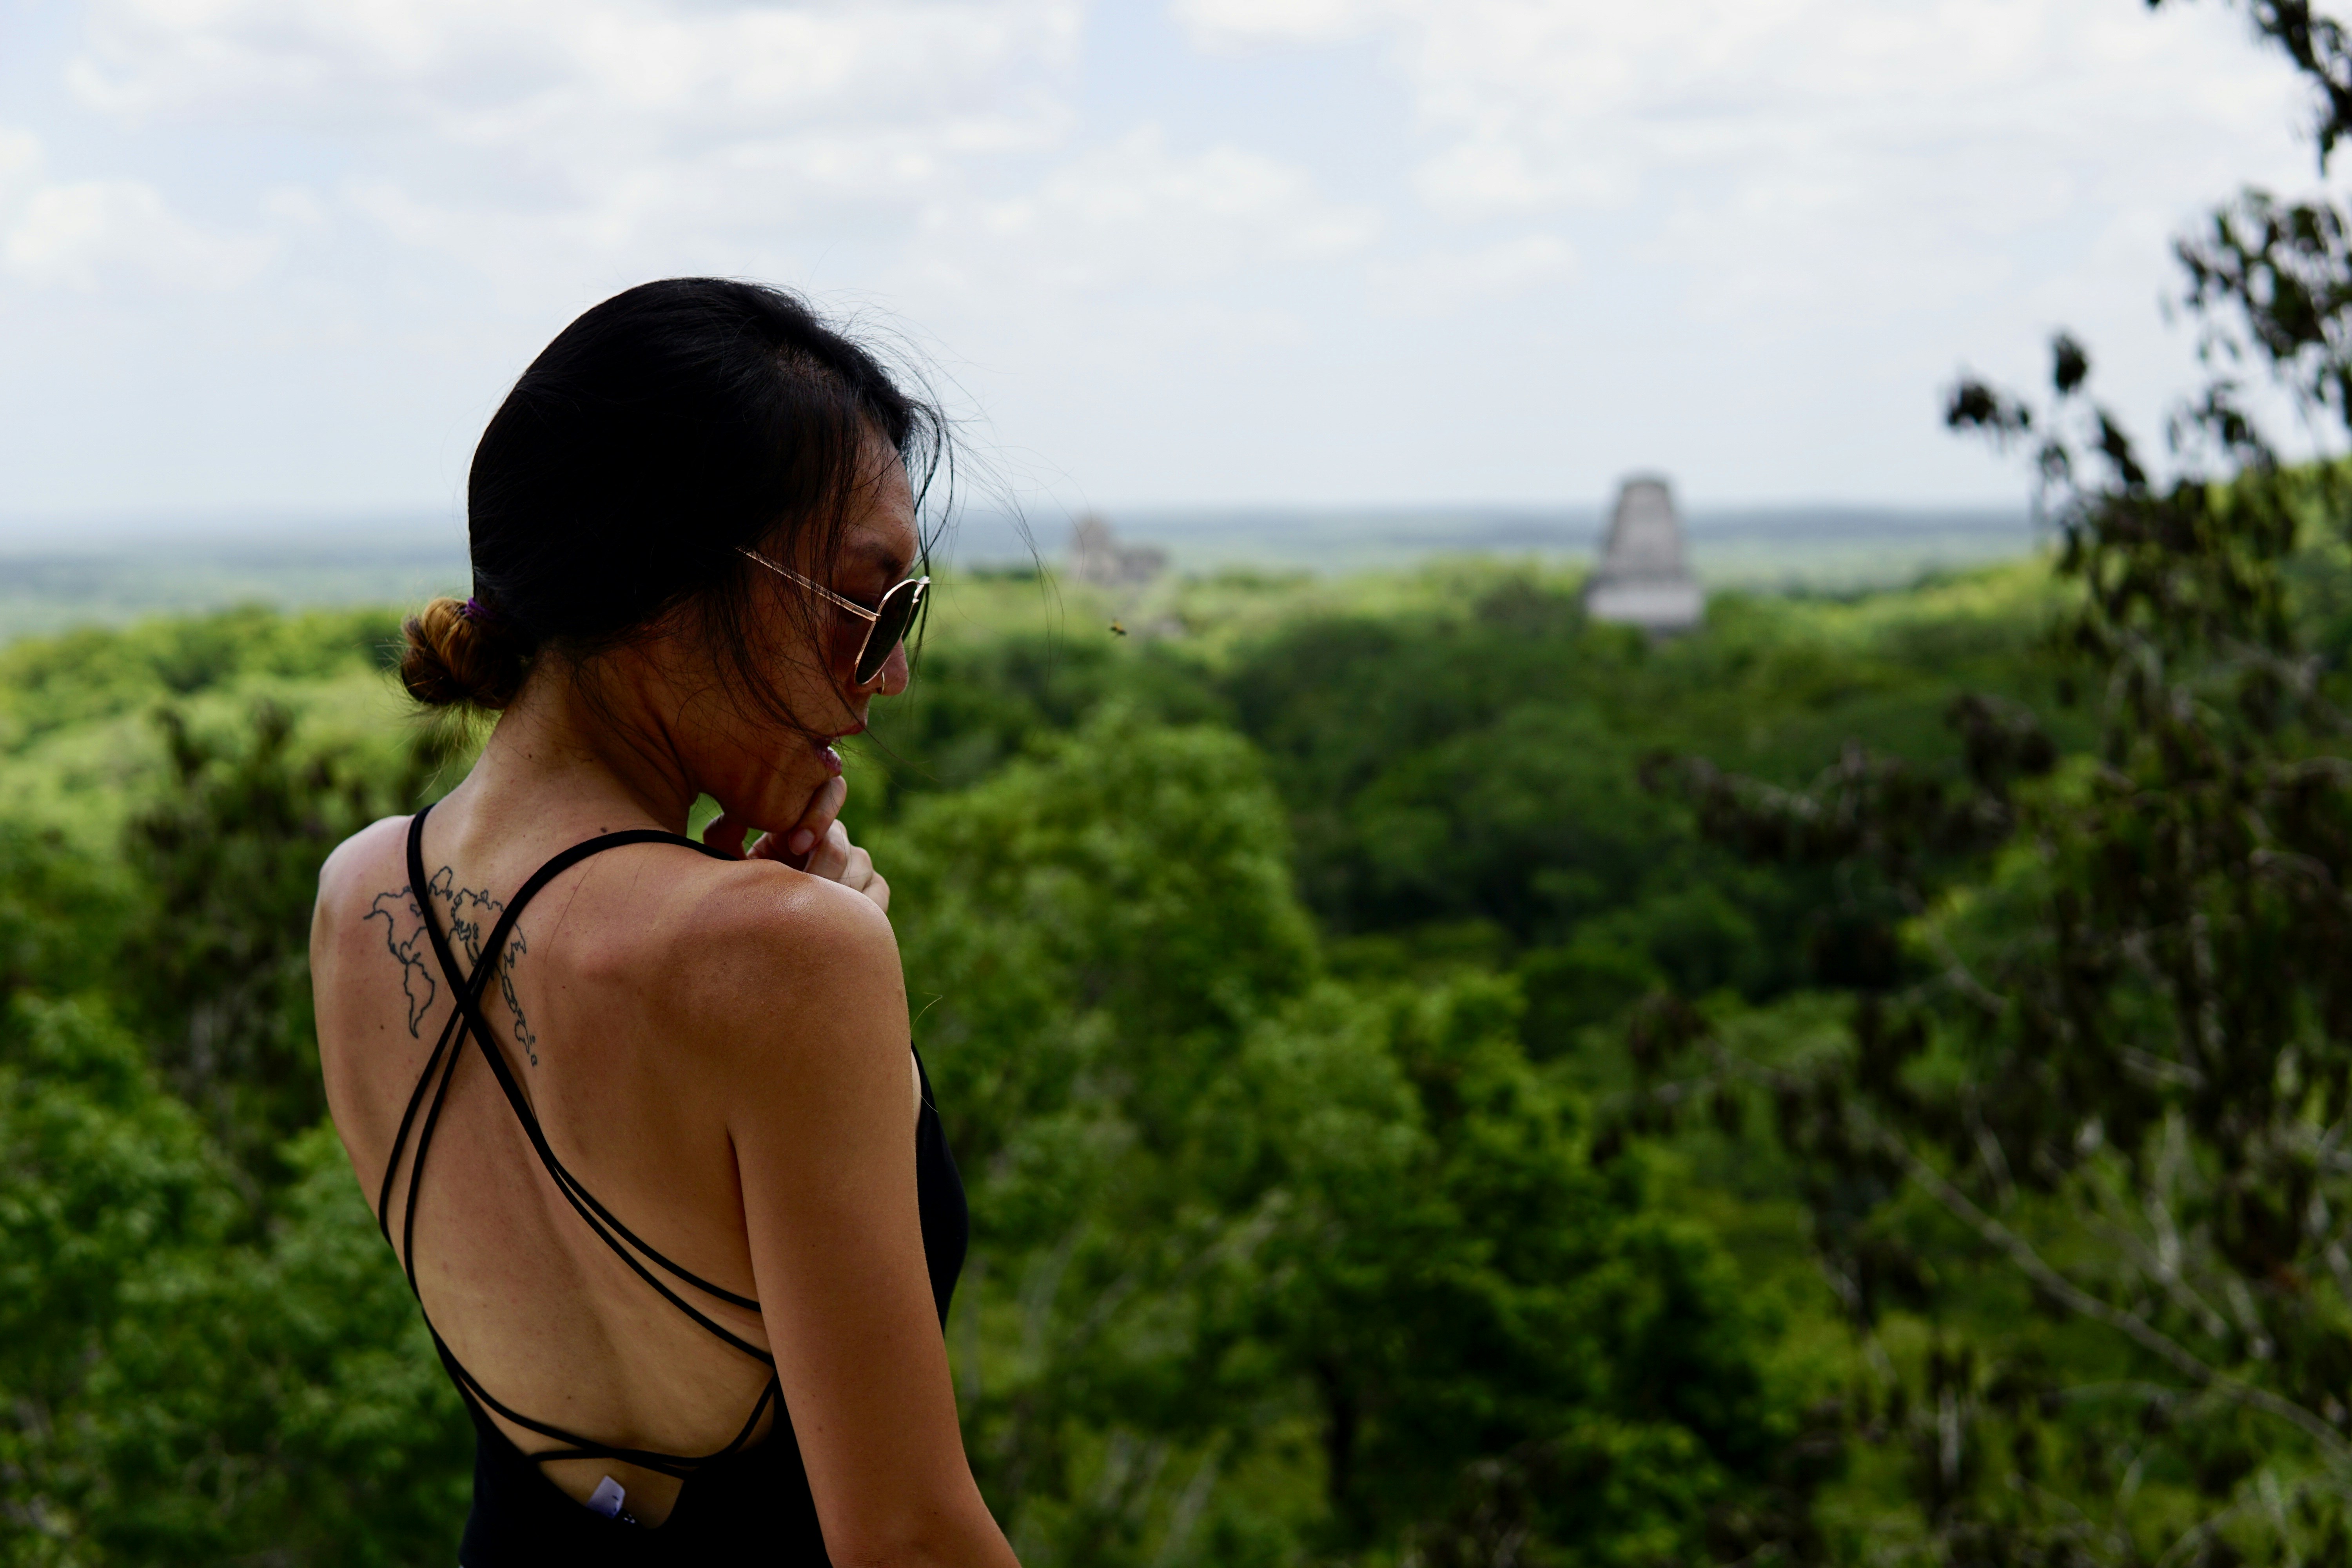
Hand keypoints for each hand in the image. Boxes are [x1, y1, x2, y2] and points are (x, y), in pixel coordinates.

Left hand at [705, 778, 888, 912]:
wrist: (765, 927)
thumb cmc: (747, 891)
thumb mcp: (730, 863)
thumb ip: (724, 838)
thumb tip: (732, 819)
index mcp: (804, 815)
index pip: (830, 792)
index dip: (817, 817)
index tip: (795, 845)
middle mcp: (835, 833)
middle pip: (839, 844)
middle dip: (818, 872)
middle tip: (797, 894)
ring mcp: (859, 860)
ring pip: (860, 867)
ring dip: (833, 893)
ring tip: (808, 915)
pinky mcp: (875, 888)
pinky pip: (877, 892)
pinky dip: (860, 906)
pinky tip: (833, 921)